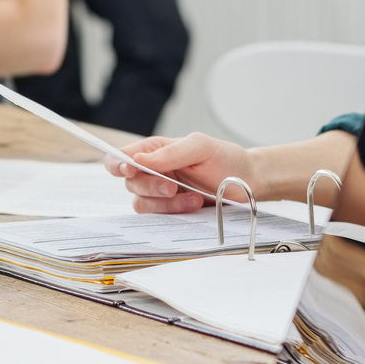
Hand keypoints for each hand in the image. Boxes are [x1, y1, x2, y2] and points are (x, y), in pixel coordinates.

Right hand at [107, 133, 255, 213]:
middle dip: (151, 186)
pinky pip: (158, 217)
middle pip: (131, 183)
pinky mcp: (170, 211)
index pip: (122, 156)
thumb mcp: (200, 146)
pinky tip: (194, 205)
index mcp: (155, 150)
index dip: (117, 164)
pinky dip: (174, 213)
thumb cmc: (225, 158)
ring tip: (194, 198)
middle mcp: (153, 171)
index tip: (129, 170)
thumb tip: (138, 160)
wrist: (247, 182)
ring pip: (142, 203)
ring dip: (166, 204)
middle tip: (173, 187)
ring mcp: (160, 193)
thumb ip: (170, 153)